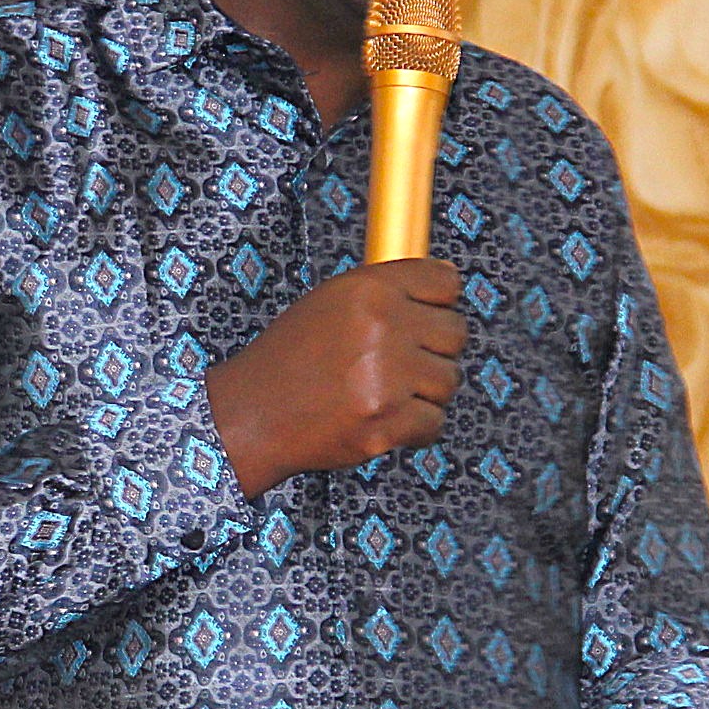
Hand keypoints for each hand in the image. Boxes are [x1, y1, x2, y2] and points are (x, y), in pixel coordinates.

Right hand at [205, 260, 463, 497]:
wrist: (252, 413)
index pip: (445, 283)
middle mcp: (381, 327)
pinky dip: (415, 428)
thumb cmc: (289, 358)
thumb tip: (447, 281)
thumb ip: (385, 291)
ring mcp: (386, 377)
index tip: (427, 318)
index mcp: (368, 289)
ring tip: (387, 394)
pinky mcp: (386, 422)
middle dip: (434, 350)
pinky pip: (435, 421)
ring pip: (449, 380)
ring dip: (425, 392)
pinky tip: (387, 420)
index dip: (440, 304)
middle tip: (402, 364)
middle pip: (455, 332)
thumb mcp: (329, 301)